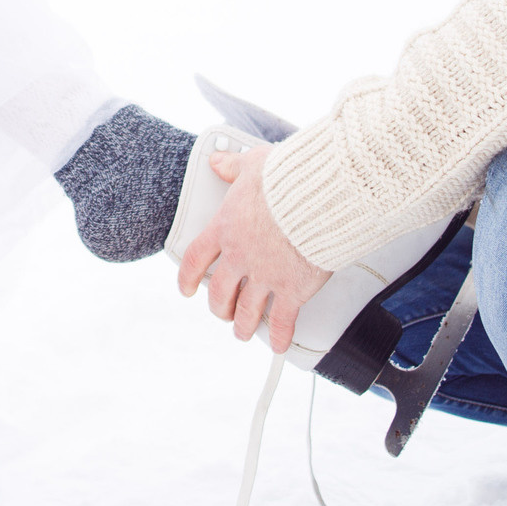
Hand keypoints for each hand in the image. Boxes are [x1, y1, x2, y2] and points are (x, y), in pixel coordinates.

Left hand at [177, 144, 327, 350]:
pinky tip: (276, 344)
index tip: (187, 288)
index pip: (196, 259)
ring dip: (242, 325)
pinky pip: (281, 320)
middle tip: (222, 312)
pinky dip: (278, 336)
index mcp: (226, 229)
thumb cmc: (289, 178)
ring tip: (243, 332)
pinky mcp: (291, 289)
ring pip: (246, 311)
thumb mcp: (255, 165)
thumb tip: (218, 162)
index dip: (188, 278)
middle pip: (220, 293)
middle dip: (219, 307)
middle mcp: (241, 257)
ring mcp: (265, 276)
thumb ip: (234, 167)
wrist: (320, 196)